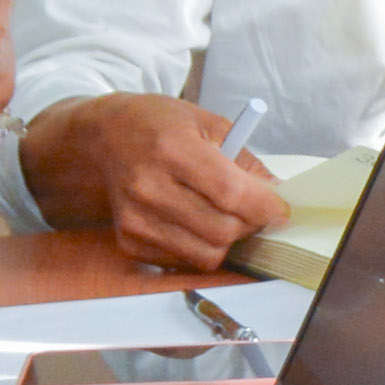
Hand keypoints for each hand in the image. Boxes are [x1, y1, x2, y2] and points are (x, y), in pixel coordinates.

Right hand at [29, 92, 292, 271]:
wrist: (103, 137)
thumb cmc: (159, 124)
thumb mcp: (207, 123)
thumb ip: (244, 160)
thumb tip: (277, 195)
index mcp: (172, 148)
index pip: (231, 193)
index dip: (265, 207)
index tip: (280, 210)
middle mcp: (149, 187)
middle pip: (222, 230)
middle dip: (249, 225)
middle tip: (253, 212)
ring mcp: (135, 218)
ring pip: (205, 255)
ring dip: (226, 240)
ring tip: (224, 217)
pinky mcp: (128, 240)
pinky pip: (182, 260)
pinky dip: (198, 247)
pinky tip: (194, 221)